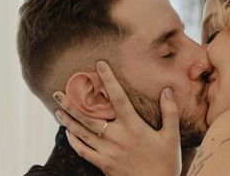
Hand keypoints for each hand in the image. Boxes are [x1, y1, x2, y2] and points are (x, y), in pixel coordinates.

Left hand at [54, 60, 180, 175]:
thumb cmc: (166, 163)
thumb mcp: (172, 137)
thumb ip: (170, 112)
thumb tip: (167, 90)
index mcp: (134, 126)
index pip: (118, 98)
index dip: (109, 80)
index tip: (99, 64)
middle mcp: (117, 137)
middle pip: (89, 116)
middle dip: (72, 103)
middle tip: (57, 92)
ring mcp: (108, 152)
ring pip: (82, 133)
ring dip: (68, 121)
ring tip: (57, 110)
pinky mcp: (104, 165)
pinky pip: (84, 152)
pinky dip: (74, 142)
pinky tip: (68, 134)